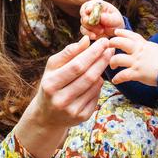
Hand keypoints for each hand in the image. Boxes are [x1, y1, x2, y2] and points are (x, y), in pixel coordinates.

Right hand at [15, 36, 113, 157]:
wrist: (47, 115)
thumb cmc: (51, 83)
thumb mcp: (53, 67)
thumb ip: (69, 52)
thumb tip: (86, 40)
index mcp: (51, 84)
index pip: (77, 66)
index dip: (92, 53)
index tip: (103, 41)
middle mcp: (60, 100)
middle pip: (88, 77)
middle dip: (102, 60)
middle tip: (110, 48)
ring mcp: (72, 111)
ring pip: (95, 86)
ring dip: (101, 71)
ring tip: (103, 61)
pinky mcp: (81, 117)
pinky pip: (97, 96)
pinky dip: (99, 85)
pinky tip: (97, 79)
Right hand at [79, 0, 123, 38]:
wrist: (115, 30)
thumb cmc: (116, 21)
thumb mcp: (116, 19)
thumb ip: (110, 18)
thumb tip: (101, 17)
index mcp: (97, 5)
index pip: (89, 4)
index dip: (88, 7)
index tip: (89, 11)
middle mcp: (90, 11)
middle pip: (84, 14)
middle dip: (89, 21)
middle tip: (98, 26)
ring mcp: (87, 20)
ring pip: (83, 23)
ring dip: (91, 28)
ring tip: (101, 31)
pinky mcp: (86, 28)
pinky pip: (83, 30)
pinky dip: (88, 34)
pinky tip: (94, 36)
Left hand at [108, 28, 157, 86]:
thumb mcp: (154, 48)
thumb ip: (145, 47)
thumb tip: (140, 46)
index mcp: (143, 44)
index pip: (130, 34)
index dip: (121, 32)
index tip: (115, 32)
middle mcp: (138, 51)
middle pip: (119, 42)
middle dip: (112, 44)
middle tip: (108, 47)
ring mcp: (137, 62)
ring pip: (117, 59)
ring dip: (112, 62)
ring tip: (112, 66)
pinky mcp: (137, 73)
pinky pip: (122, 75)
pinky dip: (117, 78)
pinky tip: (115, 81)